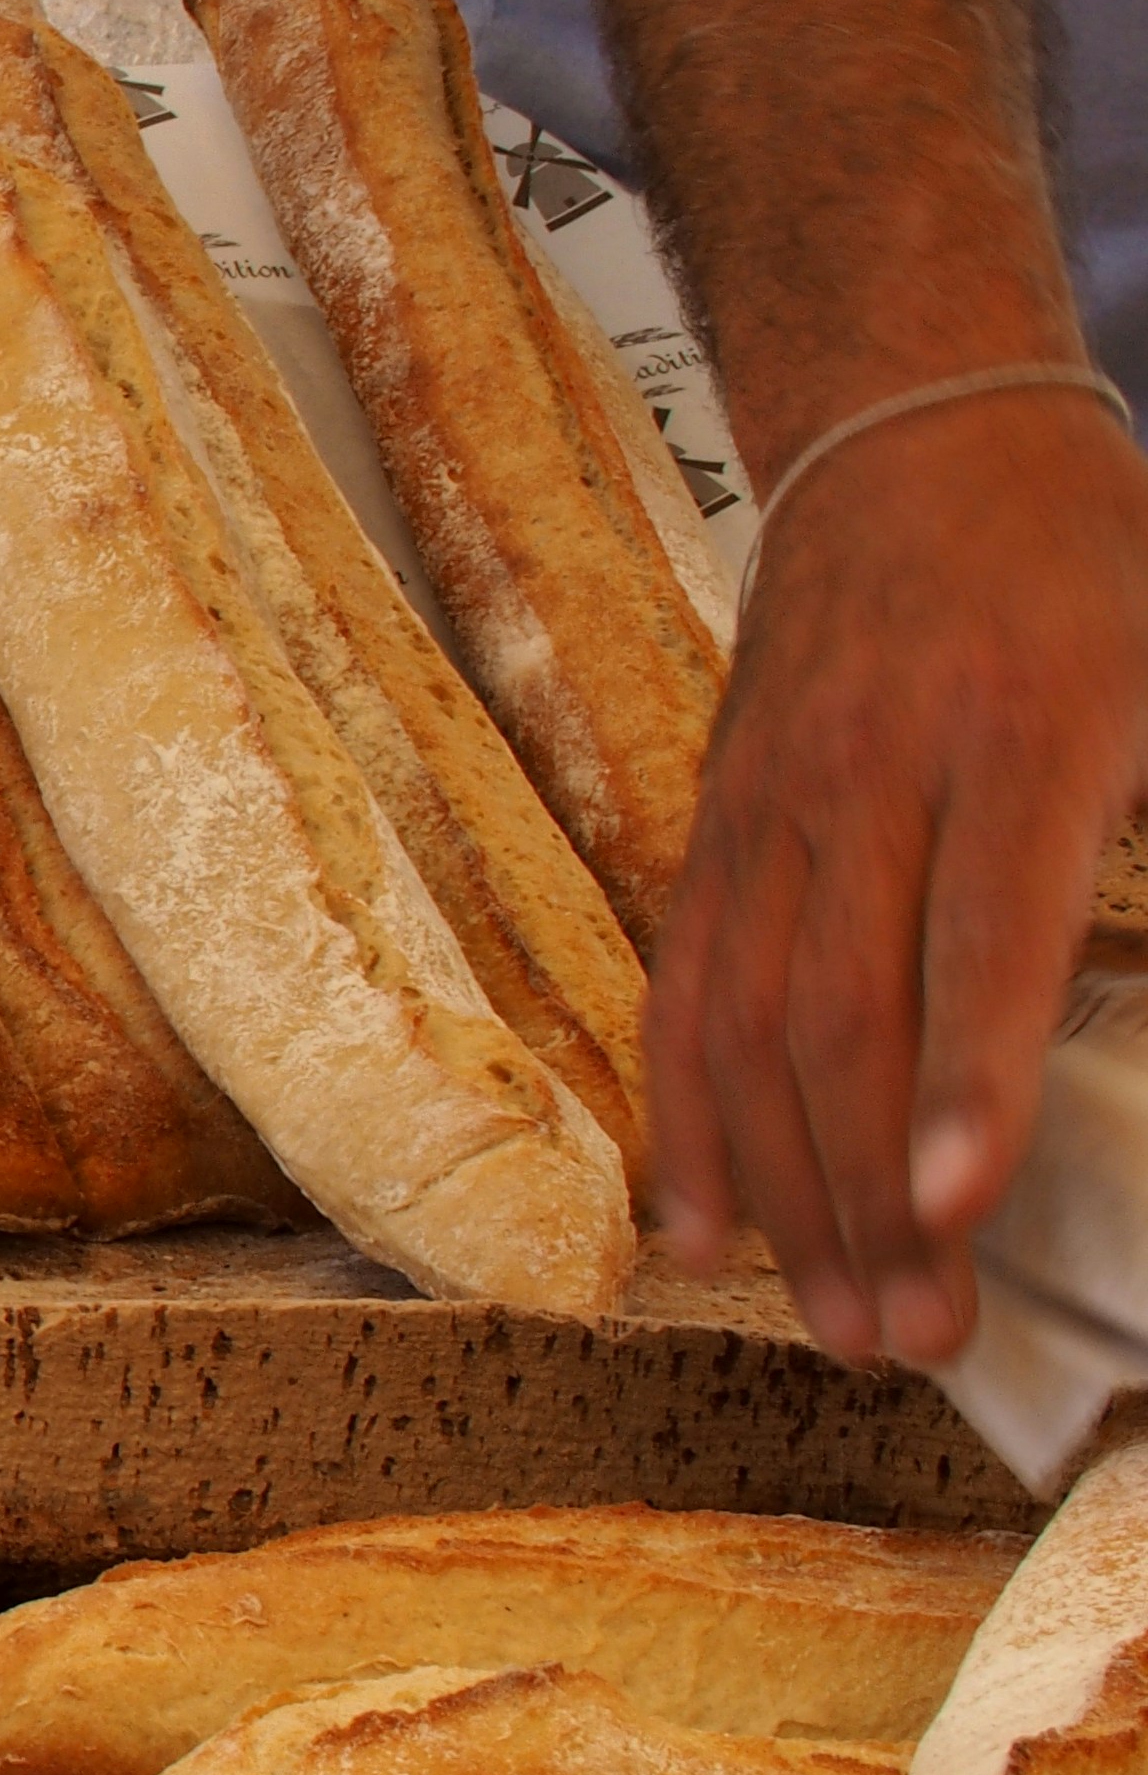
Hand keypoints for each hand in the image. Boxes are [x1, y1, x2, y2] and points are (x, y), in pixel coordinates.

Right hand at [649, 386, 1147, 1363]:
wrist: (909, 436)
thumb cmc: (1089, 564)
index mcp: (1015, 734)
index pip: (976, 934)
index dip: (963, 1080)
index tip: (953, 1209)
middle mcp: (866, 778)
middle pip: (841, 1012)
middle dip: (865, 1194)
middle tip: (913, 1338)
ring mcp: (770, 807)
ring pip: (747, 1023)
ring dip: (785, 1193)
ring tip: (837, 1323)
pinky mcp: (715, 829)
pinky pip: (685, 992)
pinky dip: (689, 1121)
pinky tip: (707, 1228)